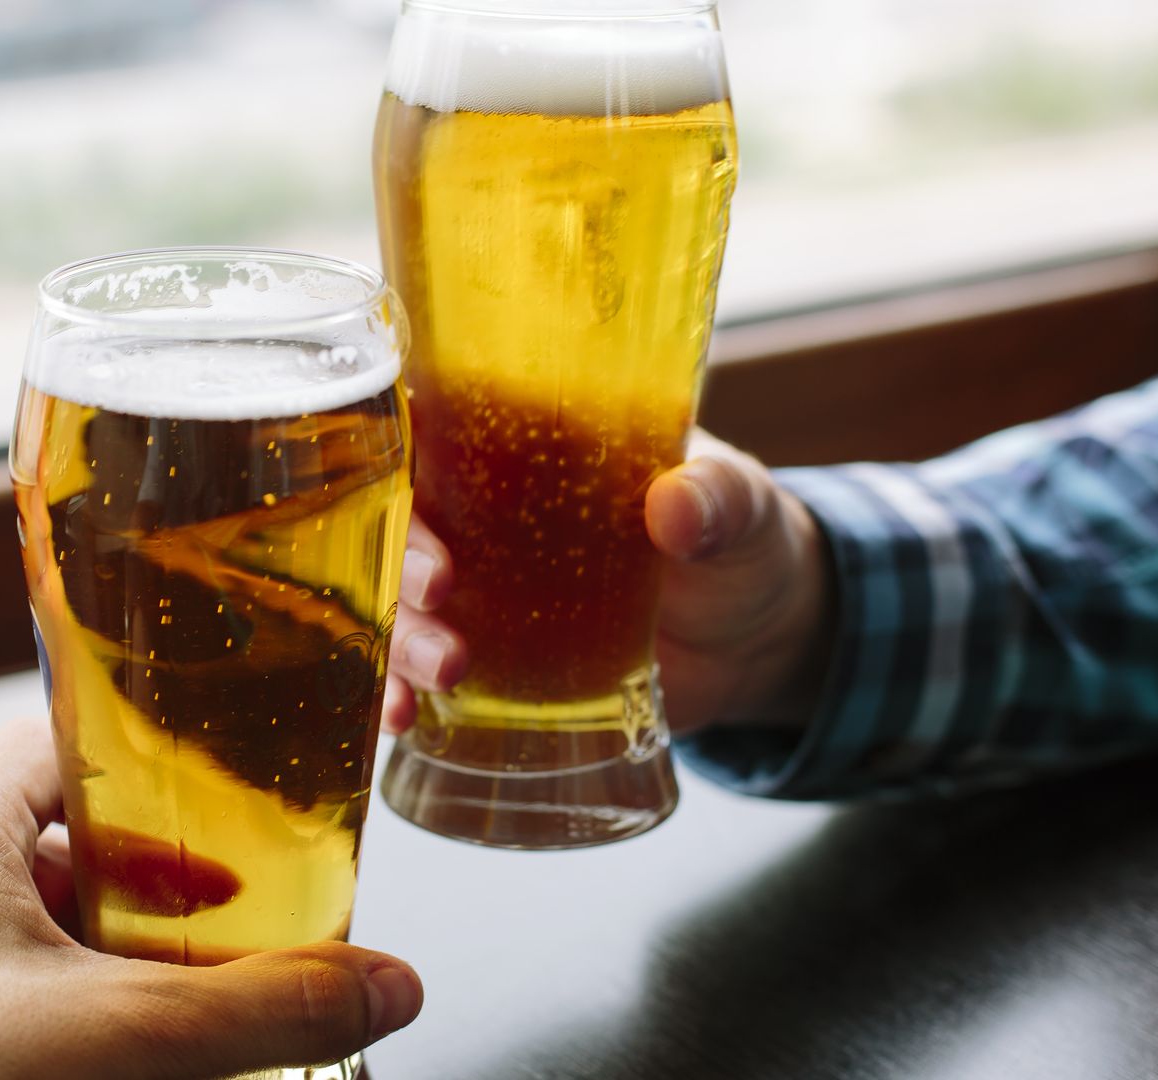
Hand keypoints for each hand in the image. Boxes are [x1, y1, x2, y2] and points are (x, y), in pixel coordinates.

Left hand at [0, 718, 422, 1079]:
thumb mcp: (124, 1038)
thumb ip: (265, 1007)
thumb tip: (382, 985)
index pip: (71, 737)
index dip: (160, 766)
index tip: (230, 806)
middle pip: (67, 837)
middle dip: (158, 884)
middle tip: (230, 920)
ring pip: (37, 923)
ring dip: (119, 955)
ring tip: (188, 998)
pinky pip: (4, 986)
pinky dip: (73, 1007)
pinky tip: (123, 1058)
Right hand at [385, 430, 833, 735]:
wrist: (759, 641)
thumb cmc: (740, 541)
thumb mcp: (740, 505)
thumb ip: (715, 499)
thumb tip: (676, 507)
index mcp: (530, 449)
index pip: (432, 427)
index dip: (400, 451)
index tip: (409, 486)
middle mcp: (486, 517)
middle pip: (403, 522)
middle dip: (402, 558)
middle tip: (436, 591)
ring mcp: (484, 596)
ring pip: (404, 605)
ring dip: (402, 636)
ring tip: (442, 671)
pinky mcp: (494, 666)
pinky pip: (425, 675)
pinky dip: (401, 695)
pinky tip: (399, 719)